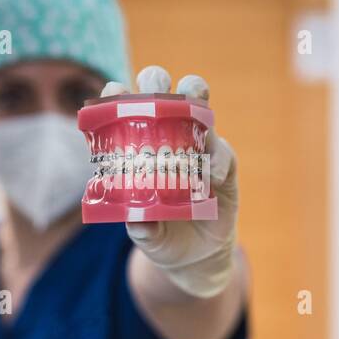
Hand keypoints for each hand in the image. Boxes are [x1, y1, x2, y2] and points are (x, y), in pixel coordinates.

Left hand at [102, 66, 239, 298]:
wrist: (196, 255)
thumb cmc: (161, 234)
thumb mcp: (147, 235)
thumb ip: (141, 227)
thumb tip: (137, 220)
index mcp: (140, 149)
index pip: (126, 112)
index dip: (118, 97)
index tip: (114, 90)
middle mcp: (170, 140)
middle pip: (163, 96)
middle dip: (157, 84)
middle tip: (155, 87)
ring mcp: (199, 149)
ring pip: (199, 109)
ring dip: (195, 99)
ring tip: (193, 102)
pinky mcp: (225, 166)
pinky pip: (223, 153)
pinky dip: (216, 160)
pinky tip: (210, 177)